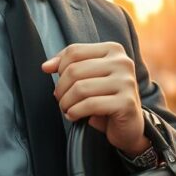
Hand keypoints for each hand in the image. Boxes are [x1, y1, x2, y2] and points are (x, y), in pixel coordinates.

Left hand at [42, 42, 150, 156]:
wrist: (129, 125)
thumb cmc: (105, 98)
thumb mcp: (88, 77)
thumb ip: (69, 66)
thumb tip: (46, 66)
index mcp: (113, 50)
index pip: (74, 51)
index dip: (59, 67)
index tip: (56, 81)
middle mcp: (122, 62)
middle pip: (75, 70)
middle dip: (61, 89)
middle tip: (61, 100)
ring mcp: (126, 82)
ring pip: (80, 88)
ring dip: (66, 103)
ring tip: (67, 109)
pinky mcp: (126, 102)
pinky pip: (90, 105)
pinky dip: (75, 112)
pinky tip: (74, 116)